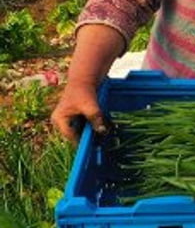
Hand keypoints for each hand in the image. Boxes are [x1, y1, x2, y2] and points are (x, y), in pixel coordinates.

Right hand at [50, 24, 125, 145]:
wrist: (84, 80)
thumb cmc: (84, 92)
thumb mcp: (90, 106)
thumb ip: (95, 119)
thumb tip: (102, 131)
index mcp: (59, 120)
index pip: (70, 135)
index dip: (81, 141)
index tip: (93, 147)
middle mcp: (60, 122)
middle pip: (75, 135)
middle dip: (87, 138)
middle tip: (100, 144)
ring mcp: (67, 120)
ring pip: (80, 131)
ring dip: (90, 134)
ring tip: (102, 139)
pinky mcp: (74, 118)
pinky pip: (83, 127)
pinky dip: (91, 128)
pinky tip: (101, 130)